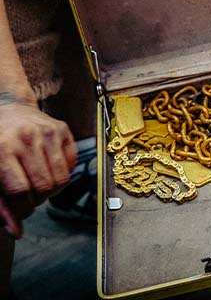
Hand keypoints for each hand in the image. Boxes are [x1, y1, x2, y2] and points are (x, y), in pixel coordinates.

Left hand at [0, 101, 74, 238]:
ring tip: (37, 184)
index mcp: (2, 151)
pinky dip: (61, 174)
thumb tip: (17, 232)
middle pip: (43, 187)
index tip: (19, 210)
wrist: (6, 110)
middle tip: (28, 196)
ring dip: (50, 190)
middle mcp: (26, 139)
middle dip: (37, 200)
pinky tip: (47, 169)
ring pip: (61, 179)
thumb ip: (0, 206)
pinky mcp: (63, 130)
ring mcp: (47, 133)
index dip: (21, 209)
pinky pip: (71, 165)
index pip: (20, 191)